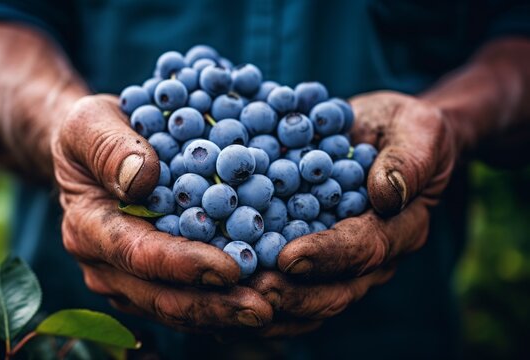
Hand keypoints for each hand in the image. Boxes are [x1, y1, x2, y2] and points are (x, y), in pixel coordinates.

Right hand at [51, 95, 272, 330]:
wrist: (93, 154)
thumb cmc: (93, 133)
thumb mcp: (91, 123)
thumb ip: (110, 148)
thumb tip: (142, 180)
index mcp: (88, 227)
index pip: (139, 254)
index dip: (184, 264)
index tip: (230, 268)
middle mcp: (104, 265)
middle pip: (161, 296)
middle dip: (213, 305)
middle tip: (264, 308)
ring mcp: (126, 280)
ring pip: (175, 309)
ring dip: (222, 313)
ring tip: (271, 309)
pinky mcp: (148, 283)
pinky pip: (185, 301)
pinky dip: (220, 304)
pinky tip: (259, 298)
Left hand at [248, 91, 456, 335]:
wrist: (382, 134)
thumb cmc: (402, 128)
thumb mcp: (418, 129)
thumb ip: (409, 160)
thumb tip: (386, 194)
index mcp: (399, 227)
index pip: (364, 248)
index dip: (328, 255)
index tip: (290, 257)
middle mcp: (371, 256)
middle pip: (335, 289)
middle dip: (294, 294)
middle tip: (252, 290)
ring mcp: (340, 263)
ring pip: (309, 298)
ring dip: (271, 304)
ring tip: (231, 298)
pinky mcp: (312, 257)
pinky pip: (289, 285)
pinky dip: (257, 294)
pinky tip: (224, 296)